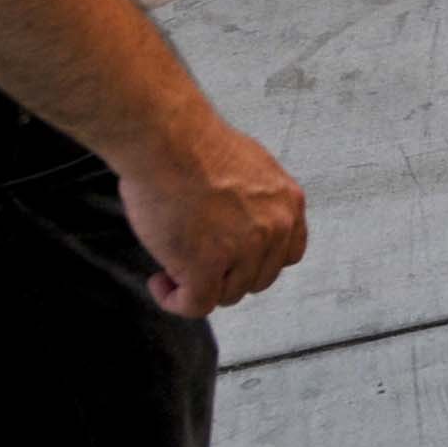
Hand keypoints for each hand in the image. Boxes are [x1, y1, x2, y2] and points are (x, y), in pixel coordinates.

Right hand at [116, 113, 308, 316]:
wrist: (168, 142)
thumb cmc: (194, 145)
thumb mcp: (249, 167)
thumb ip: (255, 199)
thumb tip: (239, 220)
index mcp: (288, 202)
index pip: (287, 253)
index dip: (257, 261)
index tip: (232, 258)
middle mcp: (275, 228)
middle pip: (258, 278)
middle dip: (226, 274)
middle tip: (195, 261)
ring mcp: (244, 250)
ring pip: (228, 294)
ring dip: (199, 287)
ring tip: (172, 268)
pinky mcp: (207, 268)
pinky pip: (196, 304)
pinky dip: (176, 300)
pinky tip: (160, 282)